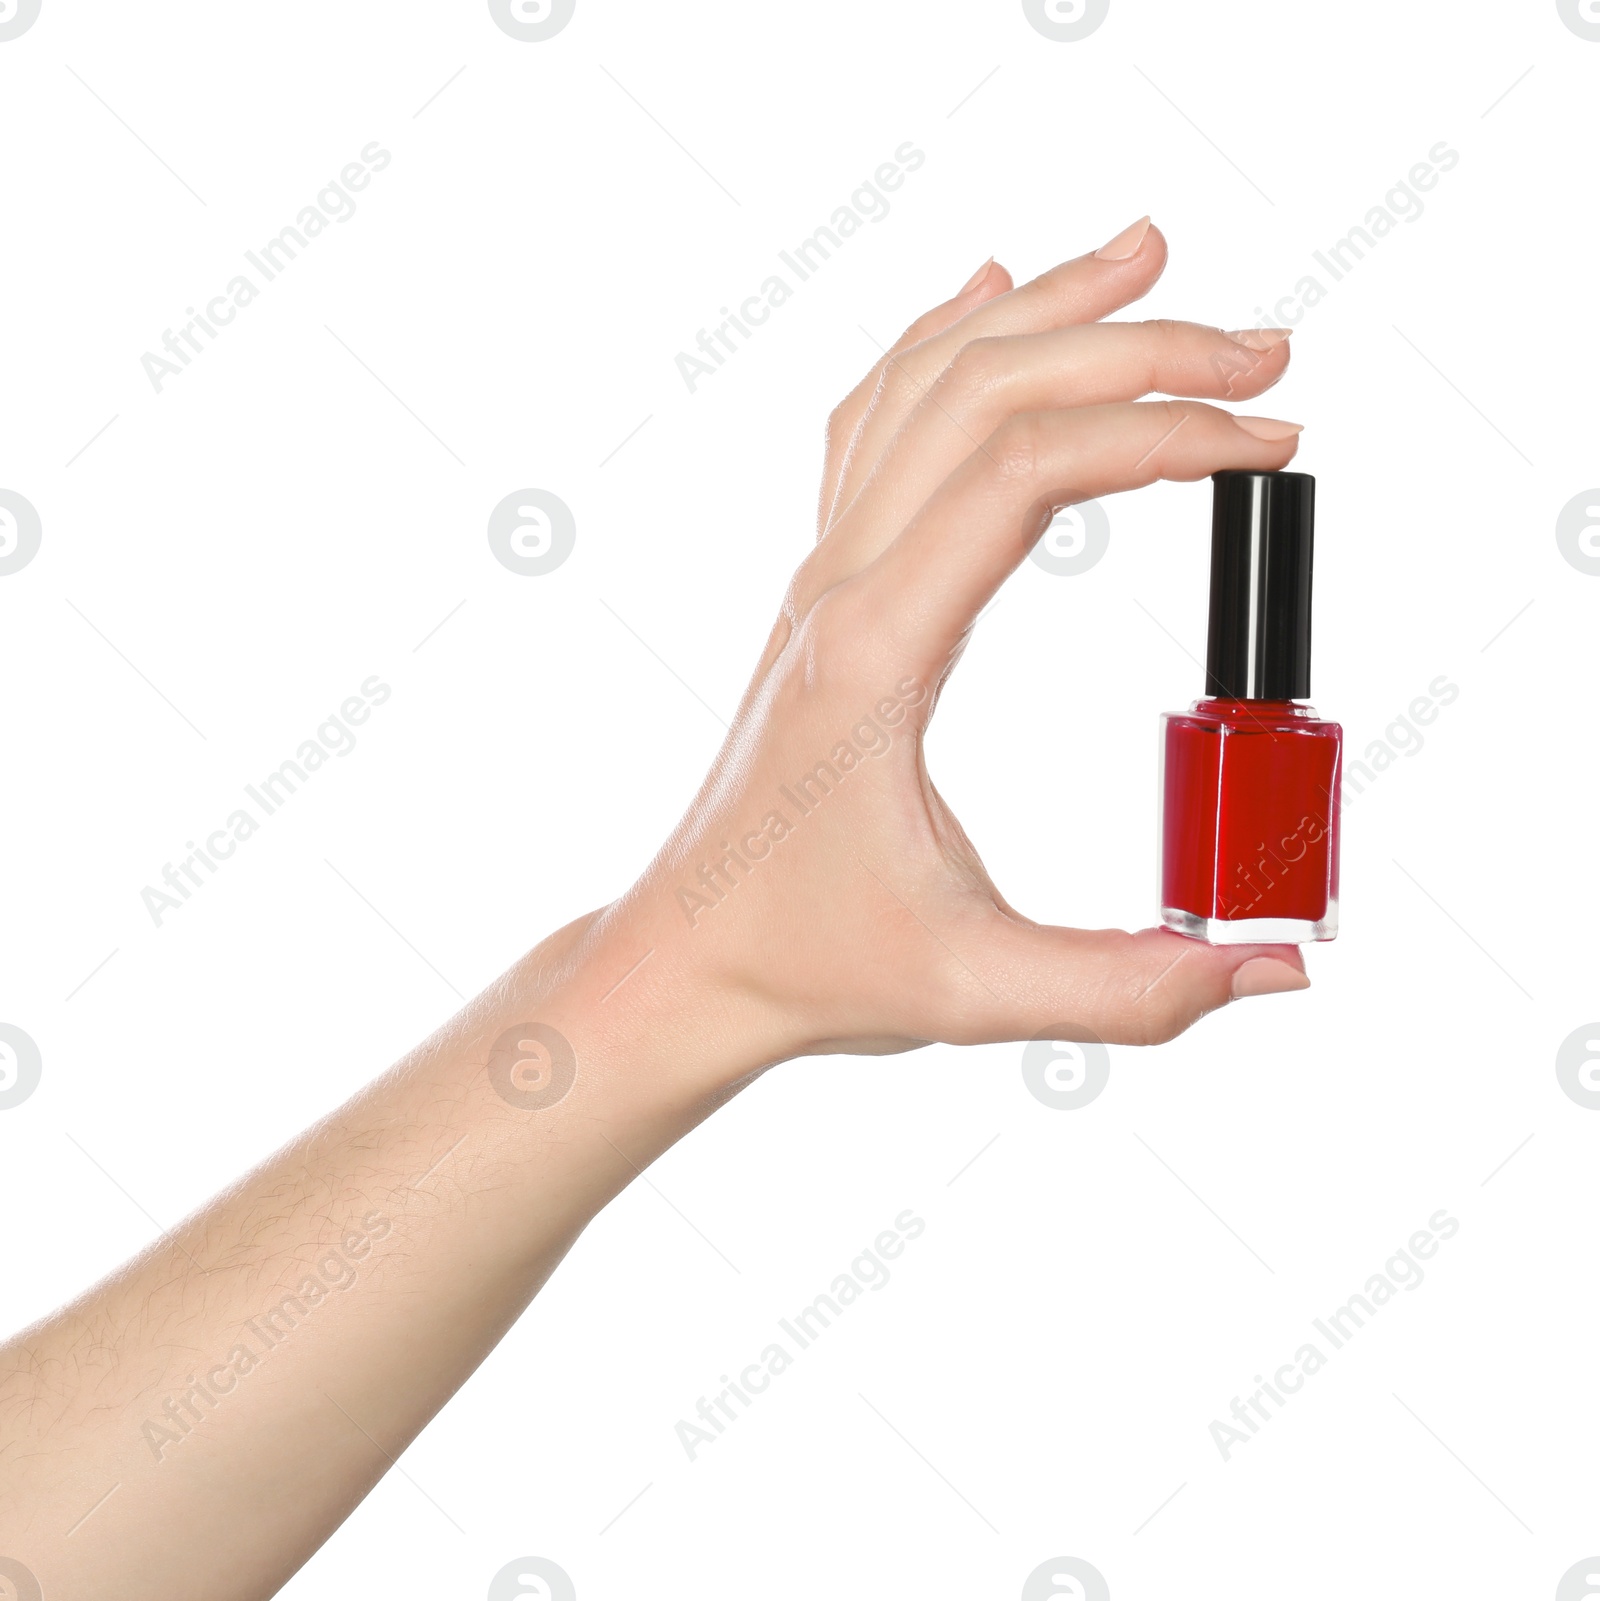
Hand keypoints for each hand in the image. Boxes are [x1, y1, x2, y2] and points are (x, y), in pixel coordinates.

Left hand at [592, 217, 1311, 1073]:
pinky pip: (871, 426)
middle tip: (1259, 354)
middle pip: (980, 395)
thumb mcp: (972, 992)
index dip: (1157, 437)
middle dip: (1129, 348)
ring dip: (1036, 314)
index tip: (1268, 448)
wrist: (690, 953)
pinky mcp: (824, 590)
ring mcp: (821, 578)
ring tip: (1143, 257)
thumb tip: (1274, 972)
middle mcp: (837, 588)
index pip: (1020, 476)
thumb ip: (1127, 987)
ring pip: (919, 385)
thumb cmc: (808, 964)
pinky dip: (938, 346)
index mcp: (874, 655)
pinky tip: (990, 296)